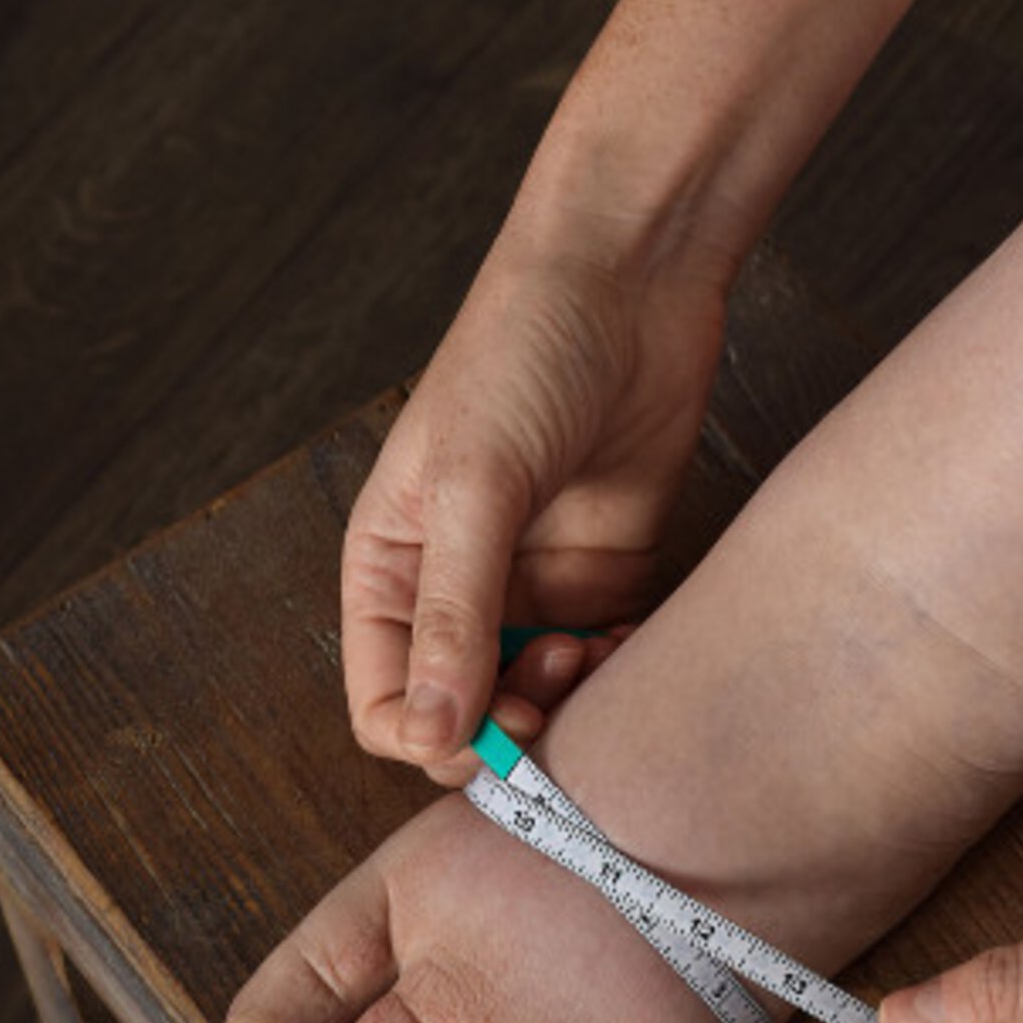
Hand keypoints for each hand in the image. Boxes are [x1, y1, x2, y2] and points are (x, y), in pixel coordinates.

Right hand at [341, 223, 728, 781]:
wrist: (629, 281)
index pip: (387, 705)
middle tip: (556, 690)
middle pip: (469, 715)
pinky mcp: (608, 572)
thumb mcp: (475, 485)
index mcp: (391, 568)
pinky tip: (634, 642)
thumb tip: (429, 734)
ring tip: (597, 652)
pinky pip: (609, 659)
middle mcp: (458, 587)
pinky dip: (621, 671)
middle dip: (509, 730)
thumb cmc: (523, 355)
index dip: (433, 740)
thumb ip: (454, 615)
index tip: (493, 735)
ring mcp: (537, 583)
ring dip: (571, 704)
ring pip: (544, 698)